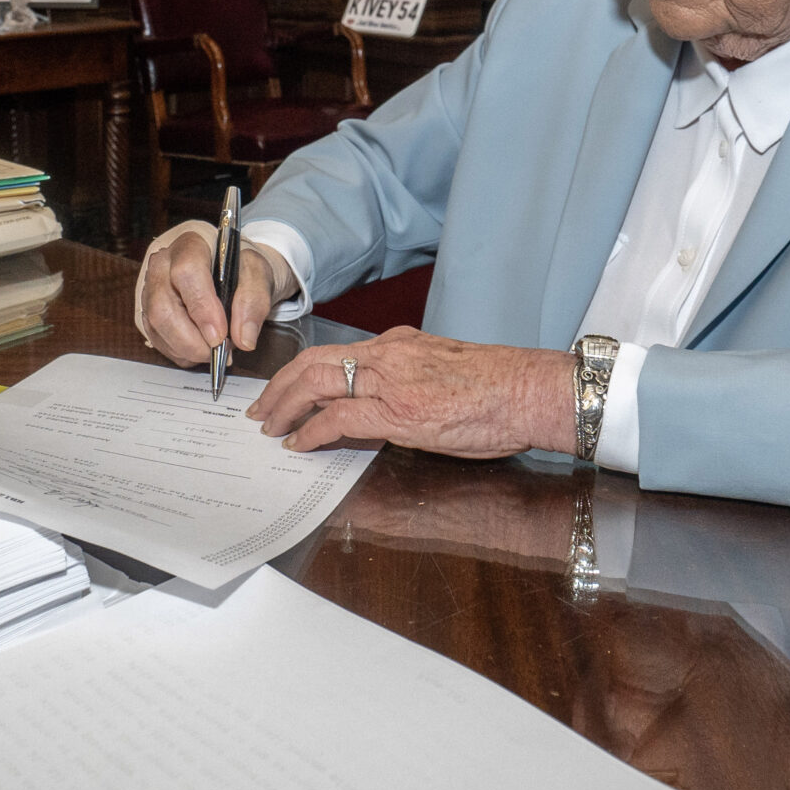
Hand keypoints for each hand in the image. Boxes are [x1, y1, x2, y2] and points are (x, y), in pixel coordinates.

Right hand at [133, 221, 287, 365]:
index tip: (219, 335)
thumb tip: (244, 339)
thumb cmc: (240, 269)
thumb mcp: (258, 275)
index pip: (186, 273)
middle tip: (219, 351)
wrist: (230, 272)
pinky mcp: (147, 310)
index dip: (202, 308)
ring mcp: (150, 288)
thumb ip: (254, 302)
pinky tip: (200, 349)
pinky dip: (180, 352)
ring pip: (157, 326)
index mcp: (190, 245)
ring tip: (214, 350)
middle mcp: (162, 264)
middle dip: (191, 340)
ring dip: (187, 348)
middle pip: (163, 307)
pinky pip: (157, 338)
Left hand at [249, 327, 578, 459]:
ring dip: (285, 406)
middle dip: (279, 386)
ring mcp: (391, 382)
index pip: (336, 353)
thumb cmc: (500, 388)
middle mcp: (389, 355)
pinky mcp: (398, 412)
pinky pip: (339, 417)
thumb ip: (412, 379)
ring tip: (269, 426)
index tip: (287, 389)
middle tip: (260, 408)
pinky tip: (299, 444)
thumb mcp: (445, 372)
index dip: (302, 372)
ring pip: (317, 383)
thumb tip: (390, 402)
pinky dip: (312, 430)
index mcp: (400, 345)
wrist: (529, 390)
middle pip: (314, 362)